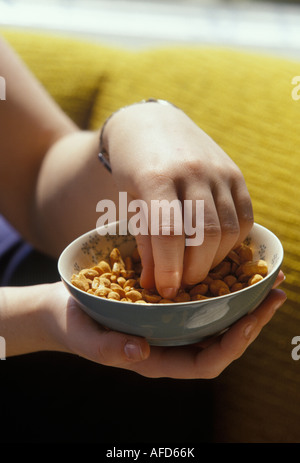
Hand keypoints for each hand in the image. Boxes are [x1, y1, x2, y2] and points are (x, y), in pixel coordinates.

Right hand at [43, 272, 285, 378]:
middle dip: (251, 320)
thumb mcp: (86, 339)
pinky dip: (221, 281)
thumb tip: (140, 352)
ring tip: (266, 277)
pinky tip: (232, 260)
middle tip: (275, 294)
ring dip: (243, 298)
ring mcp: (172, 320)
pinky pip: (202, 295)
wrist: (64, 306)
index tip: (249, 322)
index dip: (231, 347)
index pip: (205, 363)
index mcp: (160, 358)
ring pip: (216, 315)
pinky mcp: (169, 301)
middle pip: (221, 338)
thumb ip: (110, 349)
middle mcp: (172, 340)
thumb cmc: (74, 326)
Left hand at [104, 102, 253, 298]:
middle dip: (195, 269)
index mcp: (155, 177)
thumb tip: (154, 284)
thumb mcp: (130, 202)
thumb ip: (145, 243)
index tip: (167, 291)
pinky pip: (244, 217)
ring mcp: (217, 170)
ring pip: (228, 229)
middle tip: (183, 283)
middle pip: (205, 234)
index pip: (169, 232)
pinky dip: (233, 240)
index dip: (169, 269)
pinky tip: (214, 247)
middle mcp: (191, 171)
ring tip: (197, 266)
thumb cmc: (134, 169)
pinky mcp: (235, 173)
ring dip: (215, 258)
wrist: (153, 125)